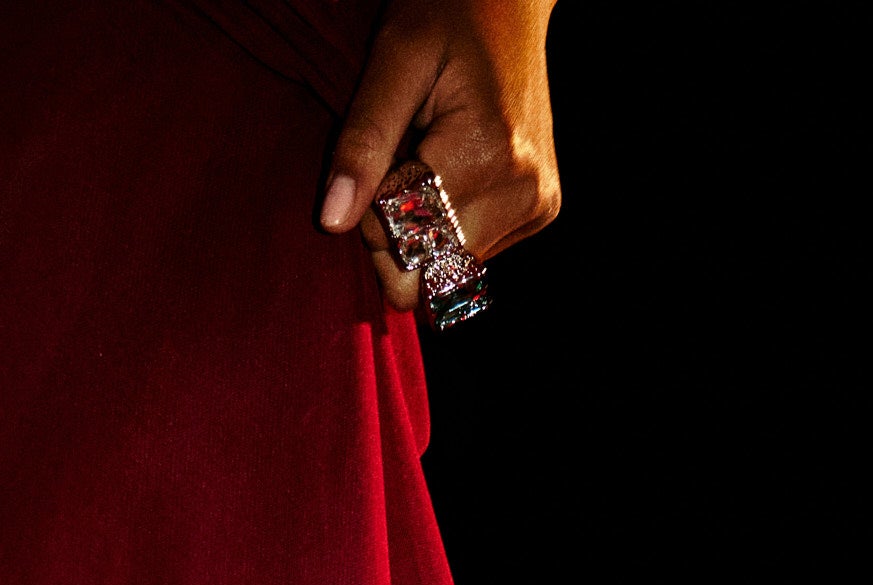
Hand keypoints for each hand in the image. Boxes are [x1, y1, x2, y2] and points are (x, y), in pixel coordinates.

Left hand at [319, 0, 560, 311]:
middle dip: (398, 227)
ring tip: (433, 155)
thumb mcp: (394, 60)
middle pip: (428, 268)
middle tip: (405, 158)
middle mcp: (522, 193)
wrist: (511, 0)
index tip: (380, 157)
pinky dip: (449, 220)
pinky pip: (473, 250)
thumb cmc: (447, 12)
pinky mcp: (539, 211)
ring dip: (424, 224)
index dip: (372, 212)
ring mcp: (536, 206)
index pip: (403, 242)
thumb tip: (333, 222)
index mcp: (488, 157)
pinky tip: (455, 168)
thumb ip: (363, 141)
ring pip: (449, 267)